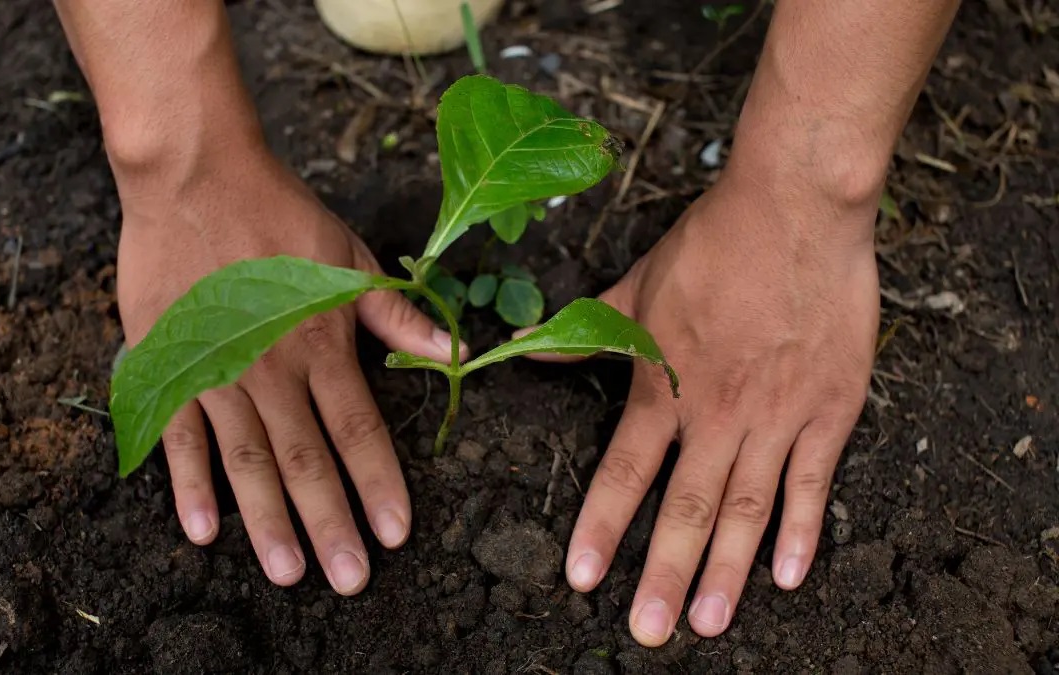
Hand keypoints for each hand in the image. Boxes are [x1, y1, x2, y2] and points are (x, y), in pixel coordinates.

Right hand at [115, 138, 460, 594]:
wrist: (195, 178)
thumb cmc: (280, 214)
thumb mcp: (351, 257)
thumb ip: (394, 315)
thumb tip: (453, 352)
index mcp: (322, 345)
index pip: (359, 430)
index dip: (379, 485)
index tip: (396, 534)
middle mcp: (272, 370)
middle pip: (307, 461)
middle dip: (330, 525)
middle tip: (348, 580)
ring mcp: (217, 372)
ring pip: (248, 461)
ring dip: (268, 521)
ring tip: (289, 573)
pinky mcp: (169, 366)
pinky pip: (180, 435)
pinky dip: (190, 484)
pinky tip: (204, 529)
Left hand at [563, 173, 878, 643]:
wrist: (794, 207)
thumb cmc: (713, 242)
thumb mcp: (635, 283)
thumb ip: (586, 330)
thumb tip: (527, 349)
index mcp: (665, 383)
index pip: (625, 470)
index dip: (601, 526)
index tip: (581, 576)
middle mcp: (717, 412)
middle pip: (686, 507)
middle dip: (663, 574)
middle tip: (647, 632)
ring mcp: (776, 415)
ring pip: (747, 508)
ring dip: (727, 571)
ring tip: (706, 622)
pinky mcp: (828, 409)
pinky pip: (813, 482)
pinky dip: (801, 531)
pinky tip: (789, 576)